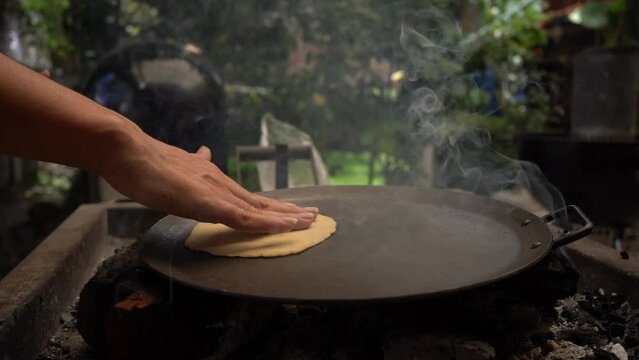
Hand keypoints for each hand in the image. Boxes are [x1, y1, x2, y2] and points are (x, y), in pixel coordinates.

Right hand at [101, 127, 317, 232]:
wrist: (129, 151)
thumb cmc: (147, 161)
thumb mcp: (177, 162)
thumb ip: (195, 161)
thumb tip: (205, 151)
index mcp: (214, 179)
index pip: (250, 197)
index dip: (272, 206)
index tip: (292, 211)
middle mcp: (221, 184)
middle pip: (261, 202)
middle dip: (288, 211)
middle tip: (314, 216)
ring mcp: (215, 192)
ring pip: (257, 209)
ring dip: (284, 217)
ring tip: (308, 222)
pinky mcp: (206, 201)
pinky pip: (241, 216)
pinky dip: (264, 222)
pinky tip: (281, 226)